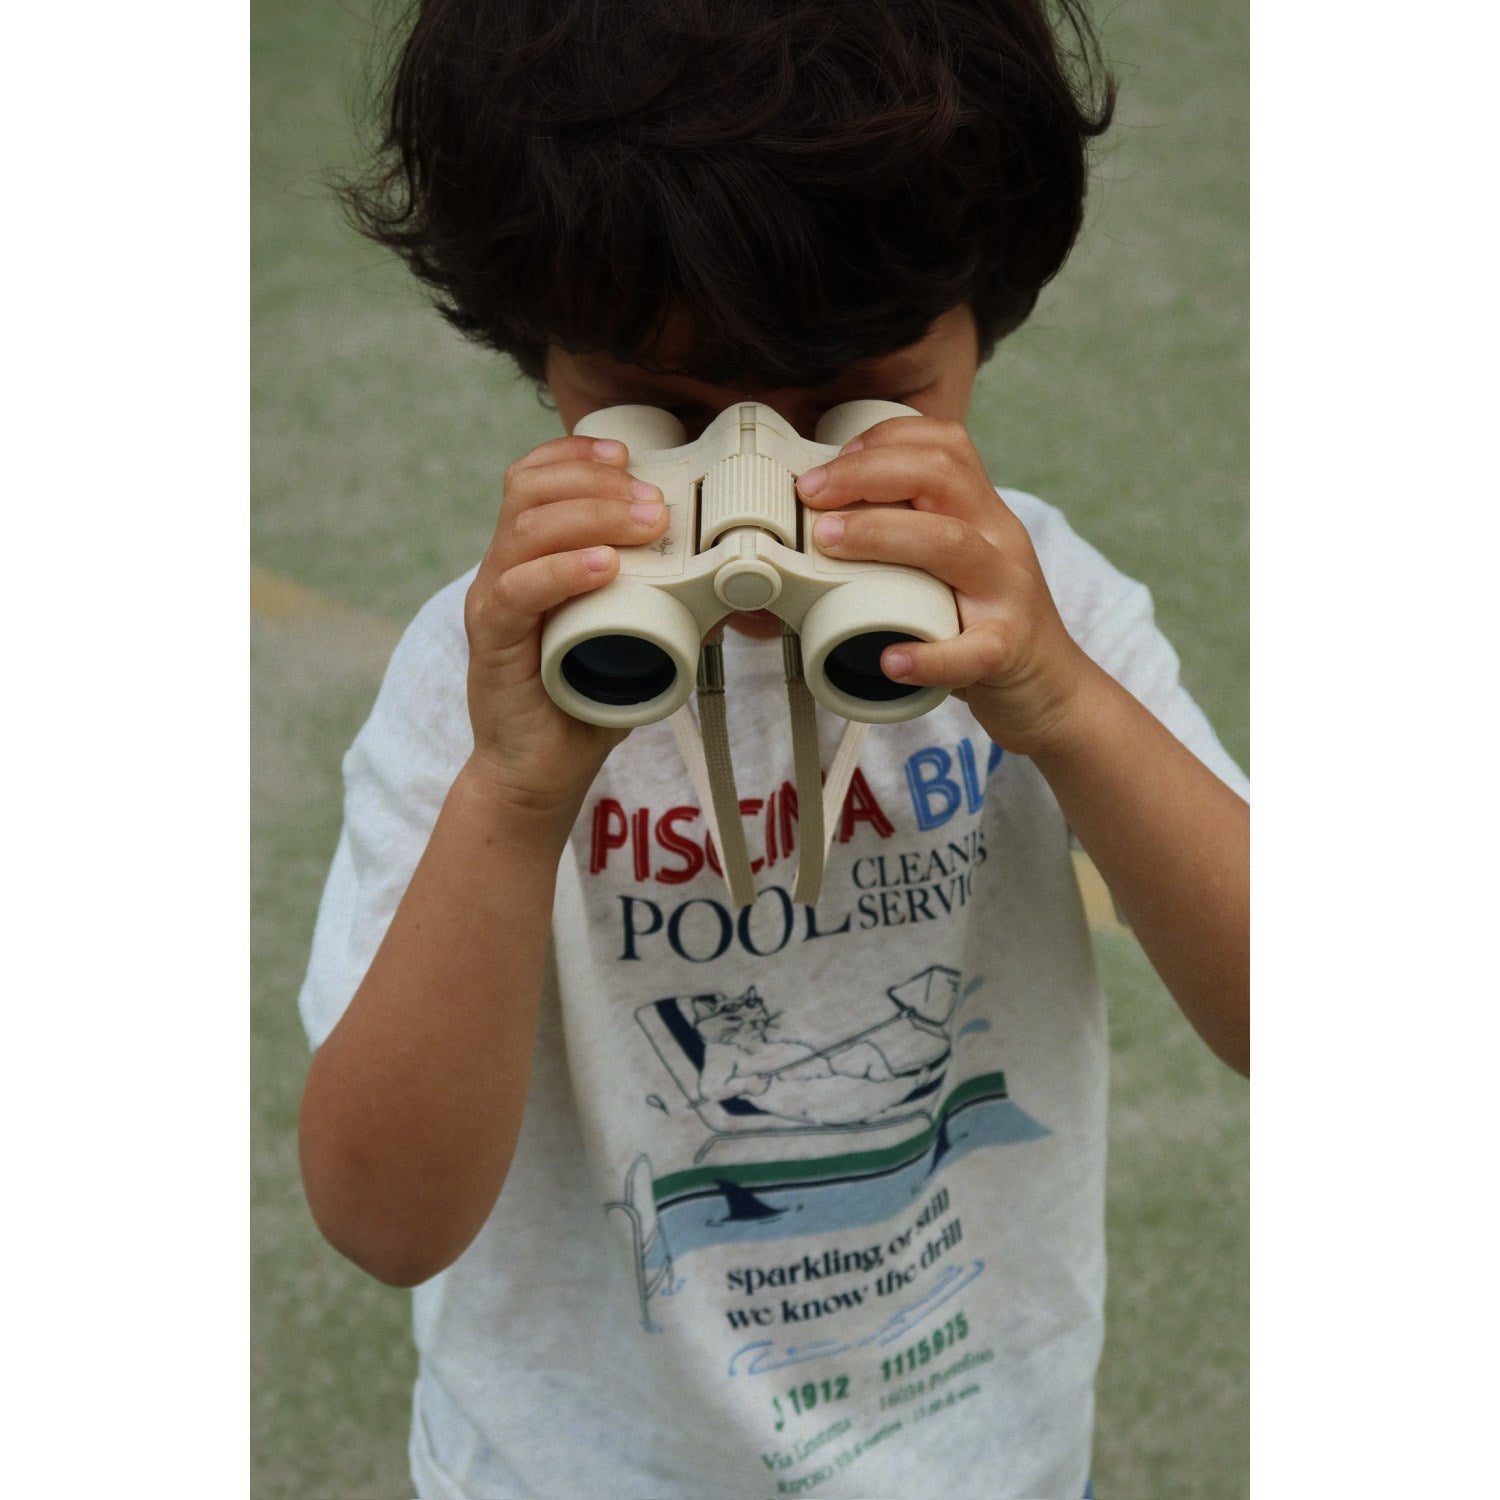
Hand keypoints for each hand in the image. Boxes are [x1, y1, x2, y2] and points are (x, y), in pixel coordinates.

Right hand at [463, 434, 670, 815]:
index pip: (533, 477)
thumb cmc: (582, 701)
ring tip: (644, 524)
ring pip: (525, 530)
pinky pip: (518, 591)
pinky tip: (605, 567)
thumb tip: (728, 580)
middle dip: (598, 482)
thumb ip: (667, 605)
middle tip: (655, 503)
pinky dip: (563, 571)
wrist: (540, 769)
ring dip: (592, 516)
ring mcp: (493, 603)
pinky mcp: (493, 642)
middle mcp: (503, 569)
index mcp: (528, 556)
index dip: (578, 455)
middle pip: (530, 490)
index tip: (630, 454)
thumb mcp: (632, 639)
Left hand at [794, 416, 1094, 756]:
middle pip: (940, 476)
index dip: (882, 440)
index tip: (829, 464)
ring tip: (829, 542)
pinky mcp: (1009, 650)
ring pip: (952, 544)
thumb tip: (821, 526)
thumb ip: (909, 536)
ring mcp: (1008, 593)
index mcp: (983, 512)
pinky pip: (973, 649)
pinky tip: (891, 661)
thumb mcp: (955, 564)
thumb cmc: (985, 623)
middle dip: (866, 474)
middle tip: (810, 494)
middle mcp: (998, 539)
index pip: (943, 445)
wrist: (1052, 688)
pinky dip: (930, 656)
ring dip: (882, 535)